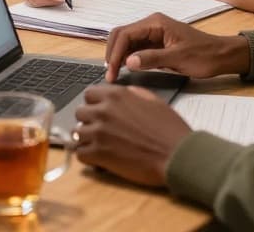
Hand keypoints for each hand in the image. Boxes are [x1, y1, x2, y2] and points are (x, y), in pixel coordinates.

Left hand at [74, 84, 190, 186]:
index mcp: (115, 95)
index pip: (89, 94)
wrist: (176, 155)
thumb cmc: (169, 129)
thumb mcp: (152, 100)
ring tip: (102, 146)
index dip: (95, 104)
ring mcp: (98, 132)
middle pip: (80, 113)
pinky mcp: (98, 154)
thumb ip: (131, 94)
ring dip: (88, 140)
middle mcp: (103, 111)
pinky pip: (80, 153)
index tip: (101, 112)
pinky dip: (88, 156)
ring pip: (77, 133)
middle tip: (102, 131)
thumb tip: (121, 94)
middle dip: (89, 121)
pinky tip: (100, 158)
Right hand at [104, 13, 250, 81]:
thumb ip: (152, 58)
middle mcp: (151, 25)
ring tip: (114, 75)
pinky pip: (135, 49)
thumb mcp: (179, 58)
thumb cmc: (204, 56)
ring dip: (118, 56)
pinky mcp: (155, 44)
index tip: (112, 72)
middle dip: (113, 53)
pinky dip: (127, 59)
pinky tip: (125, 70)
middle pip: (121, 35)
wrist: (222, 56)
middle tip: (110, 75)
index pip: (125, 34)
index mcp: (155, 23)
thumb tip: (128, 62)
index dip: (115, 53)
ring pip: (126, 42)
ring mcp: (152, 34)